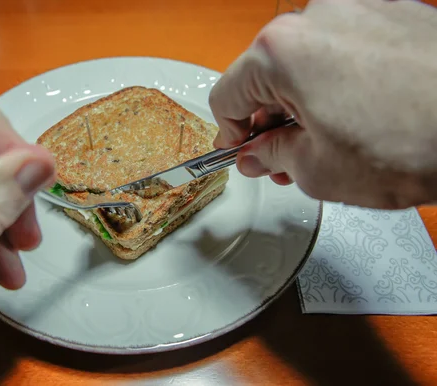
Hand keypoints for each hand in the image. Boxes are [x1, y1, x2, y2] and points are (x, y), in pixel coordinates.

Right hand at [209, 0, 436, 208]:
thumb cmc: (416, 143)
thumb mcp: (318, 170)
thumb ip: (273, 157)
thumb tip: (259, 152)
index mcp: (283, 49)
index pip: (227, 93)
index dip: (230, 132)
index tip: (243, 150)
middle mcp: (317, 15)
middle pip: (266, 74)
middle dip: (270, 120)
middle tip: (284, 156)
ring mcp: (359, 8)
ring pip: (305, 61)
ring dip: (304, 102)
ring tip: (325, 142)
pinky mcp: (393, 13)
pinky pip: (343, 49)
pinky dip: (338, 83)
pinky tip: (358, 117)